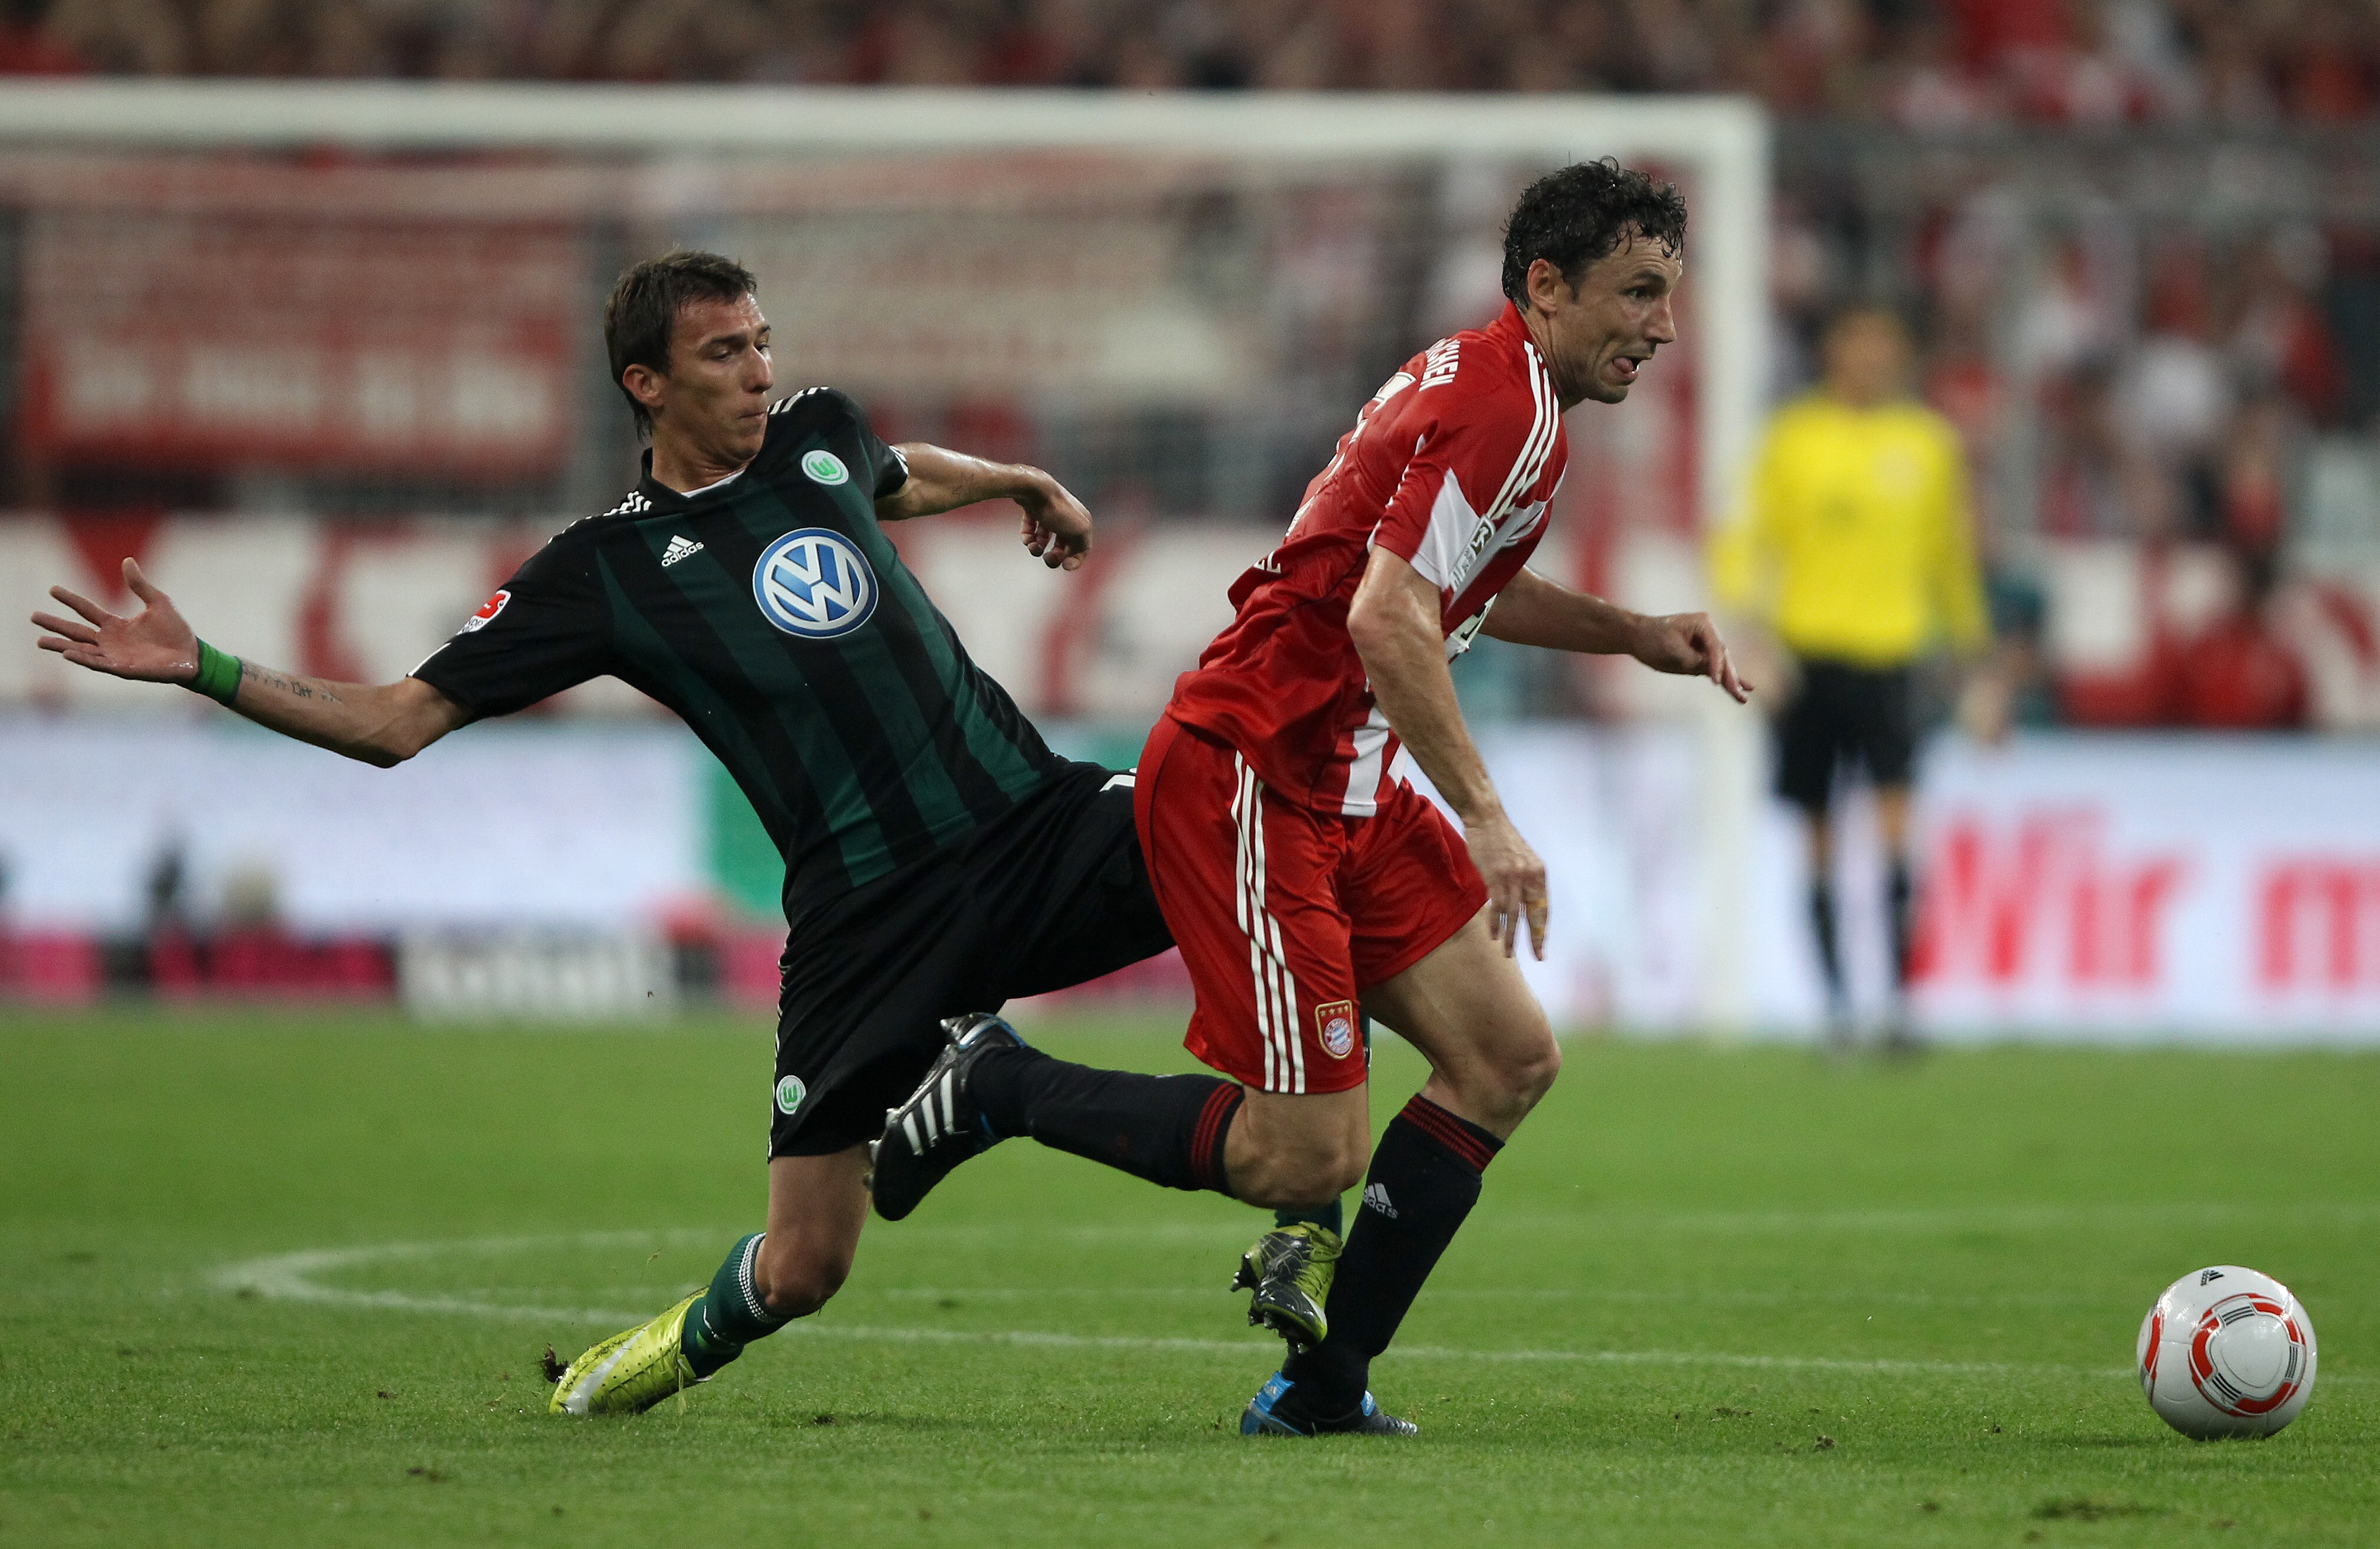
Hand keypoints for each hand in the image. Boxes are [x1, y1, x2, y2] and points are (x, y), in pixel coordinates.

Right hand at [32, 558, 201, 683]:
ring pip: (81, 649)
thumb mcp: (157, 601)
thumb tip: (127, 560)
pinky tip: (67, 653)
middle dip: (54, 624)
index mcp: (116, 624)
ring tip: (40, 640)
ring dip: (61, 645)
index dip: (70, 599)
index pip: (86, 609)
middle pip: (76, 630)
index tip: (51, 589)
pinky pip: (98, 663)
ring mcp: (114, 655)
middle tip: (32, 616)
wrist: (192, 654)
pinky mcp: (123, 668)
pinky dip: (83, 658)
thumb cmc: (176, 630)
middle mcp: (110, 640)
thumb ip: (139, 584)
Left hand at [1015, 473, 1092, 570]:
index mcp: (1081, 520)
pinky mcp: (1032, 509)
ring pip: (1044, 538)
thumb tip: (1071, 560)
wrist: (1033, 489)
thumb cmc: (1058, 510)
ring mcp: (1049, 512)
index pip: (1081, 547)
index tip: (1064, 565)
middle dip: (1055, 556)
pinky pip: (1030, 529)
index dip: (1075, 559)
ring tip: (1033, 548)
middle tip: (1047, 559)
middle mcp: (1067, 516)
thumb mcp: (1079, 531)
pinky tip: (1027, 539)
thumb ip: (1082, 547)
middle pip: (1062, 545)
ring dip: (1038, 548)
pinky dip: (1028, 537)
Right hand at [1466, 809, 1548, 960]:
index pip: (1543, 908)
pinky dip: (1495, 922)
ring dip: (1510, 936)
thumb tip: (1522, 904)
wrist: (1486, 818)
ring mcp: (1512, 876)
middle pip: (1533, 914)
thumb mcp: (1522, 860)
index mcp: (1539, 873)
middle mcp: (1530, 876)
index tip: (1542, 949)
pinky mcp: (1495, 876)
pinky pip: (1496, 906)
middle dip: (1534, 938)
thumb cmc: (1501, 840)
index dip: (1542, 930)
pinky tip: (1493, 934)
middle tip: (1536, 956)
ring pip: (1513, 914)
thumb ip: (1524, 881)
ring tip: (1507, 952)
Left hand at [1632, 611, 1751, 702]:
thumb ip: (1694, 661)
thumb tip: (1713, 672)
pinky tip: (1743, 688)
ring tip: (1743, 698)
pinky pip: (1714, 670)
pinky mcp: (1700, 658)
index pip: (1715, 648)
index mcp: (1703, 624)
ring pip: (1721, 666)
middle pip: (1723, 658)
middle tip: (1738, 693)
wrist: (1636, 636)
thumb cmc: (1652, 639)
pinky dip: (1724, 680)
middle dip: (1730, 677)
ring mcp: (1705, 646)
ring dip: (1731, 682)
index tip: (1715, 682)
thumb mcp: (1672, 651)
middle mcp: (1708, 633)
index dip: (1717, 666)